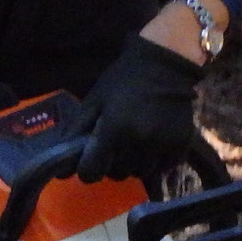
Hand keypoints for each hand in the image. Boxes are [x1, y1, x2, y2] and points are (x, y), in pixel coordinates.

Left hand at [77, 33, 204, 182]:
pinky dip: (155, 161)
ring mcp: (162, 145)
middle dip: (112, 164)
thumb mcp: (94, 100)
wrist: (166, 65)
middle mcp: (138, 141)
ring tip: (136, 143)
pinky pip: (162, 169)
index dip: (87, 168)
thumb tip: (61, 168)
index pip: (91, 172)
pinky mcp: (181, 147)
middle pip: (117, 175)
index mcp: (113, 129)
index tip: (92, 159)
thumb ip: (76, 132)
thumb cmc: (124, 80)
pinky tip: (154, 143)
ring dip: (134, 164)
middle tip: (116, 144)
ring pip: (140, 173)